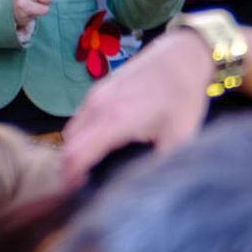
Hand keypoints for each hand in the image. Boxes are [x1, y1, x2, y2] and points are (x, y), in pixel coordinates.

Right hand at [59, 27, 212, 187]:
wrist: (181, 54)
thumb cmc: (183, 96)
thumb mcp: (181, 135)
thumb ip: (162, 164)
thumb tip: (151, 192)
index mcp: (115, 121)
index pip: (76, 155)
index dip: (70, 179)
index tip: (75, 197)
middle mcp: (97, 106)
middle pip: (68, 145)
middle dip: (70, 168)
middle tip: (85, 189)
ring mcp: (95, 95)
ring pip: (71, 131)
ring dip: (75, 150)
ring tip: (91, 170)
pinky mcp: (98, 89)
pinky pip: (80, 118)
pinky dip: (82, 135)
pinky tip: (101, 145)